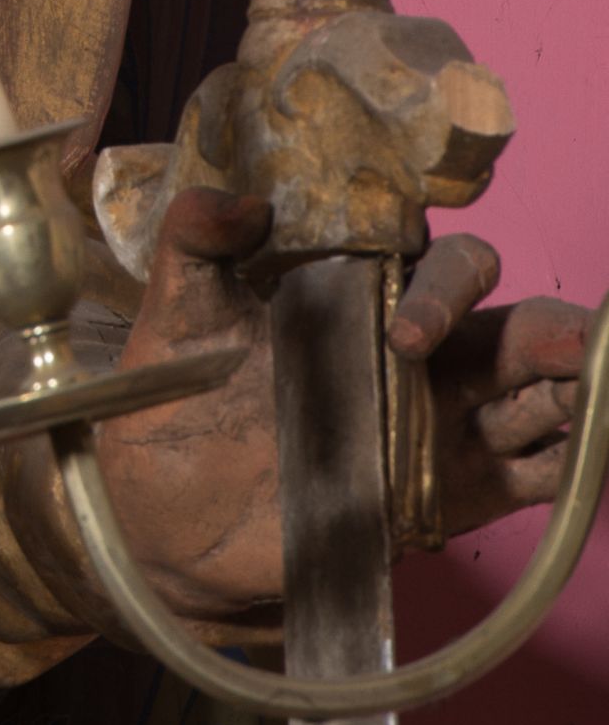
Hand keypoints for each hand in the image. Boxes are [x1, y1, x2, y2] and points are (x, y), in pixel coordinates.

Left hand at [83, 192, 596, 621]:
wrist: (159, 522)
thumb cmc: (171, 406)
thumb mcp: (173, 318)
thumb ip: (194, 246)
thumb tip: (233, 202)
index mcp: (367, 300)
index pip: (444, 266)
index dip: (446, 286)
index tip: (405, 336)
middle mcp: (422, 357)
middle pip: (519, 331)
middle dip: (560, 336)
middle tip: (577, 348)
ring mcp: (442, 425)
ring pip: (545, 399)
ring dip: (579, 398)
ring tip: (590, 400)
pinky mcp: (449, 494)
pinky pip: (535, 477)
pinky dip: (572, 469)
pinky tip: (584, 466)